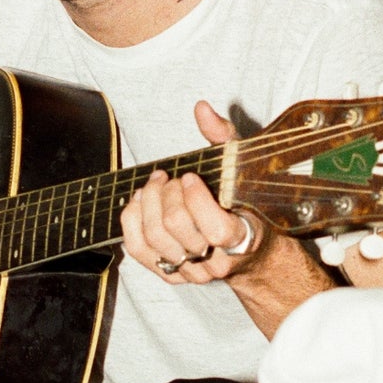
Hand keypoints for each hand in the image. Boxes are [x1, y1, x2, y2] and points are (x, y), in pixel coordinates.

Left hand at [121, 101, 338, 337]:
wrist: (250, 253)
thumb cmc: (246, 205)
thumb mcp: (242, 168)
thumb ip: (224, 137)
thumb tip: (201, 109)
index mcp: (242, 238)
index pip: (215, 229)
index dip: (196, 198)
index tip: (191, 176)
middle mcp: (216, 261)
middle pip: (175, 228)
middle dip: (167, 194)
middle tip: (171, 179)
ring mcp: (191, 271)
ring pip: (153, 238)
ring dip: (149, 203)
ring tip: (156, 185)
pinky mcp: (170, 274)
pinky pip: (138, 249)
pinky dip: (132, 220)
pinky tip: (141, 201)